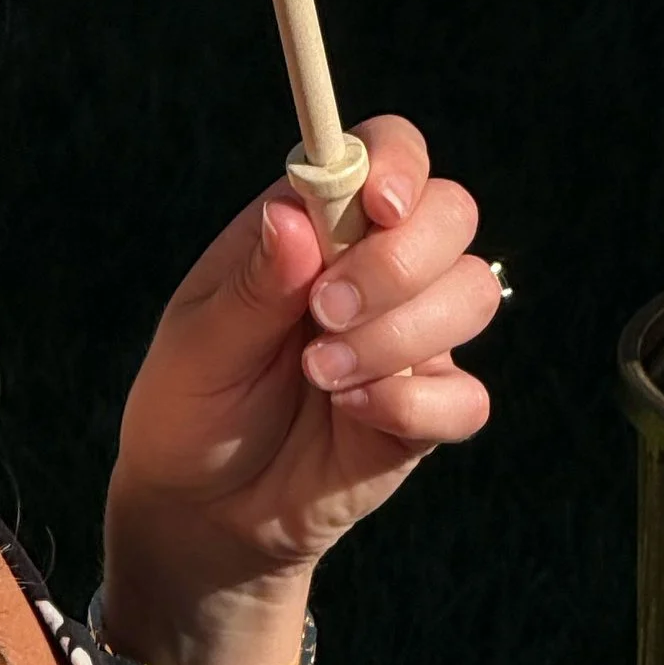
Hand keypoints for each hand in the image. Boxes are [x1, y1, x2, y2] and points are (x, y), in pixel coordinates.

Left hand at [101, 116, 501, 664]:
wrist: (203, 511)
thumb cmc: (190, 407)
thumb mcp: (196, 346)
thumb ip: (251, 287)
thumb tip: (293, 217)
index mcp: (318, 225)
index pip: (389, 153)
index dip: (400, 164)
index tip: (380, 206)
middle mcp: (376, 267)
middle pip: (451, 214)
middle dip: (399, 262)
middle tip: (325, 313)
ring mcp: (411, 338)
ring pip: (473, 293)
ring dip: (399, 335)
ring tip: (322, 378)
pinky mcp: (428, 411)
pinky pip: (467, 396)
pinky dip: (416, 406)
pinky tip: (355, 416)